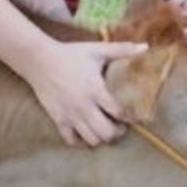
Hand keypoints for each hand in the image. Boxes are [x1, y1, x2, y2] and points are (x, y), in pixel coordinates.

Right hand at [24, 40, 142, 146]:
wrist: (40, 60)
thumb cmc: (71, 54)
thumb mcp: (98, 50)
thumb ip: (122, 49)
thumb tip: (146, 46)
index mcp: (96, 90)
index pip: (118, 113)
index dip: (130, 118)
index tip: (134, 118)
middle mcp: (84, 106)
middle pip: (106, 133)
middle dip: (117, 133)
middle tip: (120, 127)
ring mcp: (70, 115)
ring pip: (91, 140)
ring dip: (101, 138)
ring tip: (104, 129)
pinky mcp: (58, 119)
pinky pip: (71, 140)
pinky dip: (81, 140)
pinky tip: (85, 131)